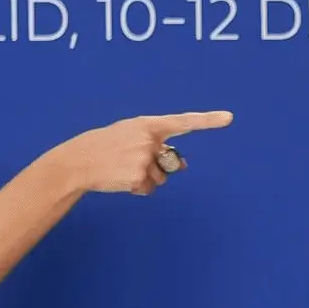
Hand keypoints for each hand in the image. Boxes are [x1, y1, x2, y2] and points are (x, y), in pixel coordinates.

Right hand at [60, 110, 233, 194]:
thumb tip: (183, 164)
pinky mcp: (138, 177)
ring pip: (160, 178)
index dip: (208, 120)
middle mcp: (150, 140)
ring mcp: (144, 159)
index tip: (229, 118)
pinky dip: (138, 189)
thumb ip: (157, 144)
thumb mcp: (131, 136)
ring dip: (145, 178)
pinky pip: (149, 189)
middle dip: (158, 166)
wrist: (78, 161)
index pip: (183, 121)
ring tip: (122, 169)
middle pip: (170, 161)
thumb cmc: (106, 146)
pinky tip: (120, 180)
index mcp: (148, 125)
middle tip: (130, 161)